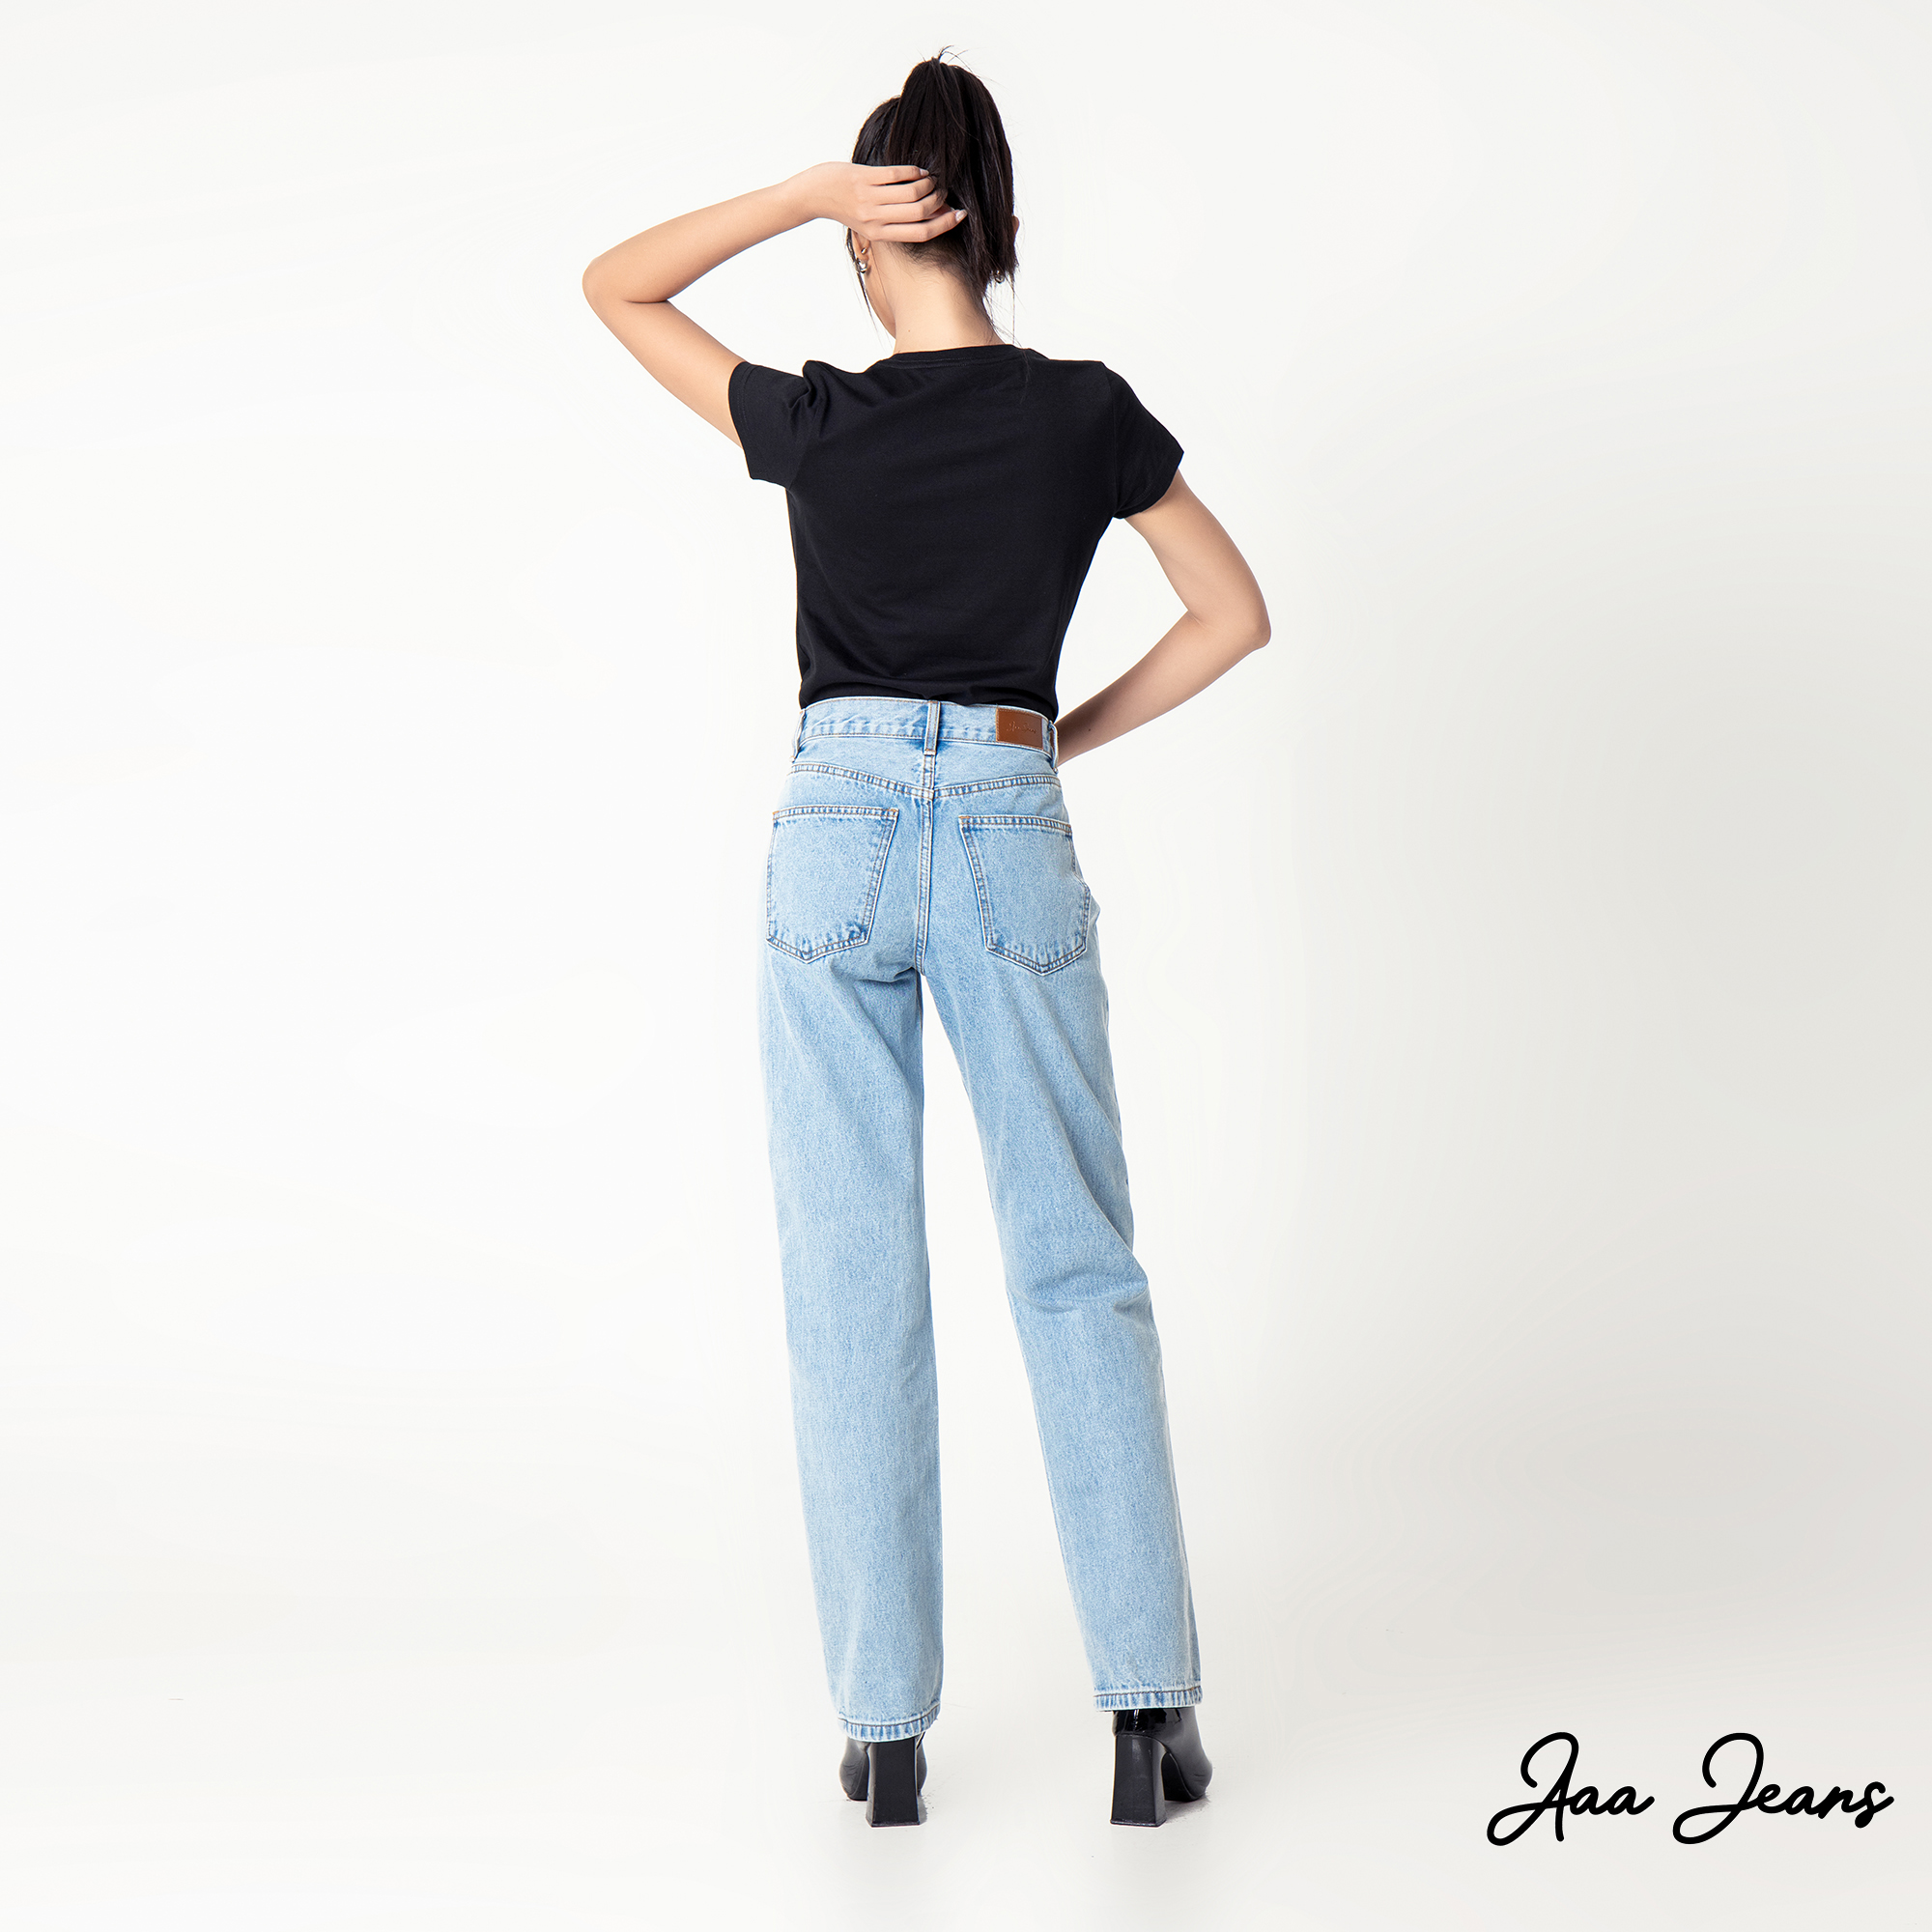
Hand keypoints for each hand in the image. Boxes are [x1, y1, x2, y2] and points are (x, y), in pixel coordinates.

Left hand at [788, 162, 966, 242]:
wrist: (813, 195)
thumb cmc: (844, 208)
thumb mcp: (869, 224)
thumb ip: (894, 222)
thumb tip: (930, 214)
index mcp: (880, 235)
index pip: (921, 233)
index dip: (945, 225)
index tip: (961, 214)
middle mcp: (876, 220)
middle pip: (921, 212)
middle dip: (939, 199)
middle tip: (943, 190)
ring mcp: (869, 199)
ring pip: (912, 192)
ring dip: (928, 183)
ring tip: (930, 178)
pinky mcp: (863, 179)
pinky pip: (897, 174)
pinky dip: (913, 171)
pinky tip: (918, 170)